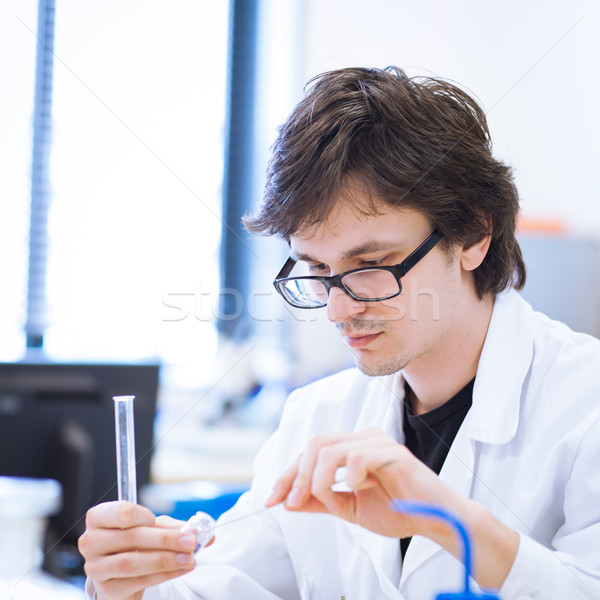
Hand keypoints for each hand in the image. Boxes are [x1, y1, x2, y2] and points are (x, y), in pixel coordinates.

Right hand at [78, 501, 197, 599]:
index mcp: (100, 517)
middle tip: (191, 541)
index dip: (146, 516)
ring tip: (189, 558)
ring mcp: (96, 567)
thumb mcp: (152, 528)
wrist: (120, 573)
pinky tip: (181, 569)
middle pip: (131, 538)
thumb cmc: (135, 543)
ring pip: (132, 562)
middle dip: (166, 540)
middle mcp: (91, 541)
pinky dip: (163, 575)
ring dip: (165, 560)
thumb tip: (200, 531)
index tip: (162, 520)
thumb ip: (173, 526)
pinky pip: (137, 581)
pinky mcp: (106, 588)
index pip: (122, 512)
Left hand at [265, 428, 463, 541]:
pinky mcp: (392, 452)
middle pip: (315, 443)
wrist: (433, 521)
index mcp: (352, 446)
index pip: (310, 451)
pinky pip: (356, 458)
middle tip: (291, 504)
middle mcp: (363, 437)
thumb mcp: (348, 508)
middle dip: (297, 476)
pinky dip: (350, 478)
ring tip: (332, 502)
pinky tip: (361, 489)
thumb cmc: (396, 510)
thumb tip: (288, 502)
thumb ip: (320, 502)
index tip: (272, 499)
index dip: (288, 474)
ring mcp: (378, 442)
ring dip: (319, 481)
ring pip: (330, 449)